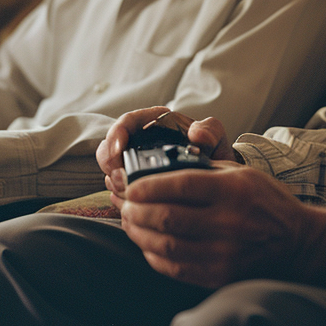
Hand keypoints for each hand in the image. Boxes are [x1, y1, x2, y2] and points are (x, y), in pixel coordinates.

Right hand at [97, 108, 240, 197]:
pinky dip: (121, 195)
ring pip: (111, 168)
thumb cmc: (212, 153)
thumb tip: (197, 134)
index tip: (119, 148)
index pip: (128, 122)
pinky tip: (128, 203)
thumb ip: (210, 131)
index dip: (118, 133)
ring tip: (123, 191)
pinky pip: (119, 188)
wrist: (216, 179)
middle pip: (111, 146)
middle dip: (109, 161)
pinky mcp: (136, 183)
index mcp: (156, 124)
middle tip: (117, 177)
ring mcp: (136, 163)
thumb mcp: (214, 138)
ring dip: (113, 180)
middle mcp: (141, 141)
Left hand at [116, 164, 325, 288]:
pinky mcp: (219, 275)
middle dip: (137, 211)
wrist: (297, 243)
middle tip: (125, 205)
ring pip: (166, 246)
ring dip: (140, 234)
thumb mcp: (243, 173)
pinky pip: (175, 268)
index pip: (180, 186)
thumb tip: (160, 169)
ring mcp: (224, 253)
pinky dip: (155, 256)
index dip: (148, 186)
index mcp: (233, 190)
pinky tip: (148, 245)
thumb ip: (205, 170)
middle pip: (167, 218)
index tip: (131, 185)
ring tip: (130, 223)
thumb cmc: (267, 202)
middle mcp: (228, 222)